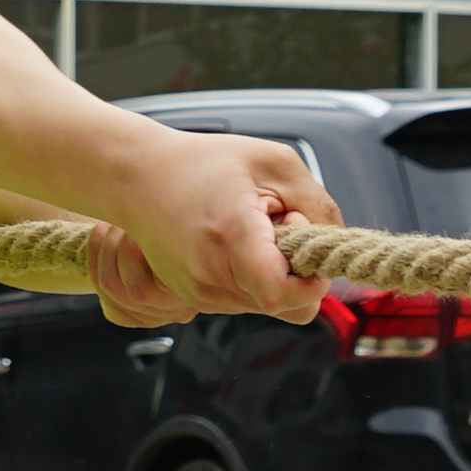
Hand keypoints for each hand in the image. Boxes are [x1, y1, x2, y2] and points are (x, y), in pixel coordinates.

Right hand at [89, 128, 320, 330]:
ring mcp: (198, 293)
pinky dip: (252, 279)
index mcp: (232, 237)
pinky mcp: (193, 299)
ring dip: (274, 275)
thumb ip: (318, 203)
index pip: (284, 294)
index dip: (311, 281)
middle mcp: (211, 276)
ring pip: (266, 307)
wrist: (137, 176)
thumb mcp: (275, 162)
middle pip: (284, 307)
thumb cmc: (202, 163)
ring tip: (253, 233)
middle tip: (280, 229)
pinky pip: (244, 302)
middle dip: (296, 273)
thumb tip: (333, 243)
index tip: (309, 249)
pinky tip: (236, 245)